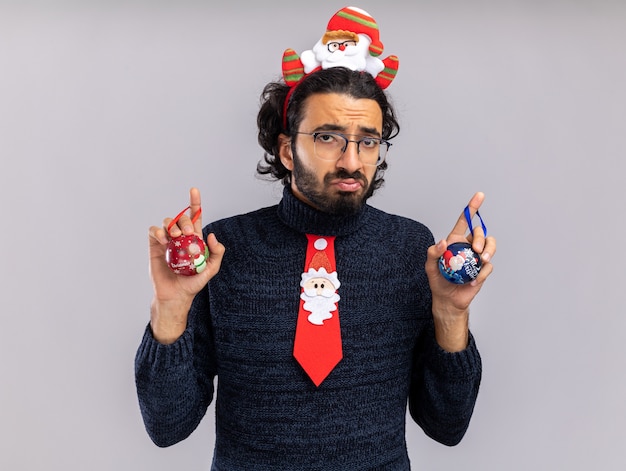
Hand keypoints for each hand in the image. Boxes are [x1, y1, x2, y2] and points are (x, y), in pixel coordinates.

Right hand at [148, 187, 224, 343]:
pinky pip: (154, 231)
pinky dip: (158, 232)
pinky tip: (163, 241)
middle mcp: (180, 237)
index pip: (195, 217)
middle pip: (182, 218)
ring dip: (172, 226)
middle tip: (188, 235)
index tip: (194, 190)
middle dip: (185, 222)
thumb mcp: (211, 269)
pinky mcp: (155, 246)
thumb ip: (217, 253)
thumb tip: (212, 235)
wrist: (175, 295)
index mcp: (194, 239)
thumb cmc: (193, 283)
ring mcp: (167, 241)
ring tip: (175, 239)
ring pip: (168, 222)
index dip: (195, 202)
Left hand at [425, 192, 495, 350]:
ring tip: (482, 260)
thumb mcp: (429, 266)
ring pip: (490, 245)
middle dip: (480, 238)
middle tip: (476, 250)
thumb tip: (443, 242)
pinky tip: (473, 281)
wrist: (447, 299)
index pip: (464, 221)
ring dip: (488, 250)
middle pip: (479, 233)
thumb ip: (433, 252)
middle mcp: (468, 246)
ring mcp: (477, 258)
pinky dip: (482, 273)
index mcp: (455, 241)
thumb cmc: (438, 280)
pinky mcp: (483, 270)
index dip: (472, 207)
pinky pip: (488, 266)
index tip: (480, 195)